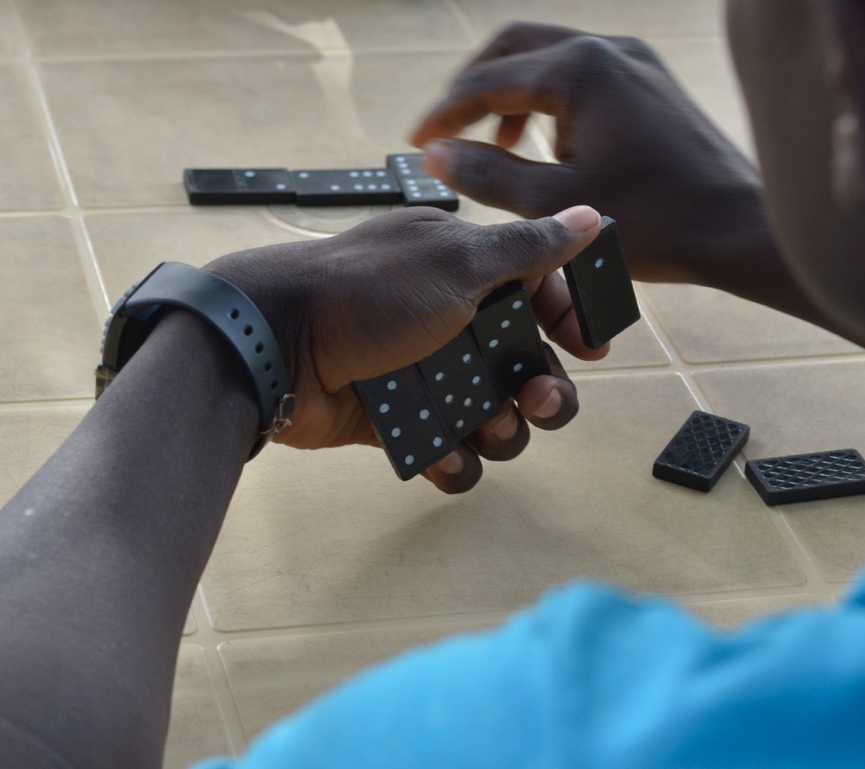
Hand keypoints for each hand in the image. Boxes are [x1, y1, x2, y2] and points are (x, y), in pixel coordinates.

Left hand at [203, 205, 604, 492]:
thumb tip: (589, 215)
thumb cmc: (367, 293)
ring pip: (492, 416)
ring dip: (502, 430)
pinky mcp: (399, 421)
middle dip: (544, 390)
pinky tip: (441, 452)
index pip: (538, 293)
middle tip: (538, 400)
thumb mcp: (456, 261)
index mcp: (463, 268)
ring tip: (485, 426)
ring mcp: (424, 373)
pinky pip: (448, 451)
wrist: (275, 347)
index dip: (567, 321)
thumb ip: (528, 248)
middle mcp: (448, 319)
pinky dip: (451, 458)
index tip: (589, 348)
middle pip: (523, 365)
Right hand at [410, 23, 771, 285]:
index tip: (417, 142)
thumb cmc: (658, 222)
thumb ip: (487, 174)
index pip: (488, 80)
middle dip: (474, 88)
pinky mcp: (653, 81)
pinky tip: (550, 143)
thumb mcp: (554, 204)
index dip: (445, 114)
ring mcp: (636, 61)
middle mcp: (609, 49)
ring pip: (551, 55)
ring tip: (497, 143)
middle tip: (447, 131)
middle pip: (514, 46)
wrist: (739, 229)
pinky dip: (552, 98)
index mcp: (580, 70)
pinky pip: (586, 73)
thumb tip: (437, 153)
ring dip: (513, 91)